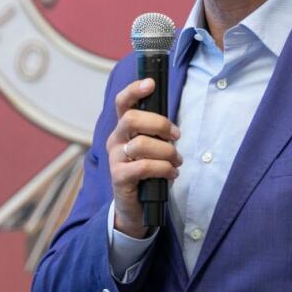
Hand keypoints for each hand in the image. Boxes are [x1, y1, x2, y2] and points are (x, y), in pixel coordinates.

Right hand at [107, 78, 181, 236]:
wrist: (135, 208)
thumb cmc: (147, 173)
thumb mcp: (152, 149)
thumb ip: (156, 134)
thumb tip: (173, 124)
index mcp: (123, 129)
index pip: (122, 103)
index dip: (134, 90)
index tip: (150, 83)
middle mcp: (115, 140)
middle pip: (131, 119)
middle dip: (160, 124)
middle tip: (177, 136)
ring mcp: (115, 159)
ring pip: (141, 144)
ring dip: (167, 152)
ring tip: (177, 162)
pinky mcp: (119, 178)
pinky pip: (144, 166)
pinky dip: (163, 168)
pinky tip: (171, 174)